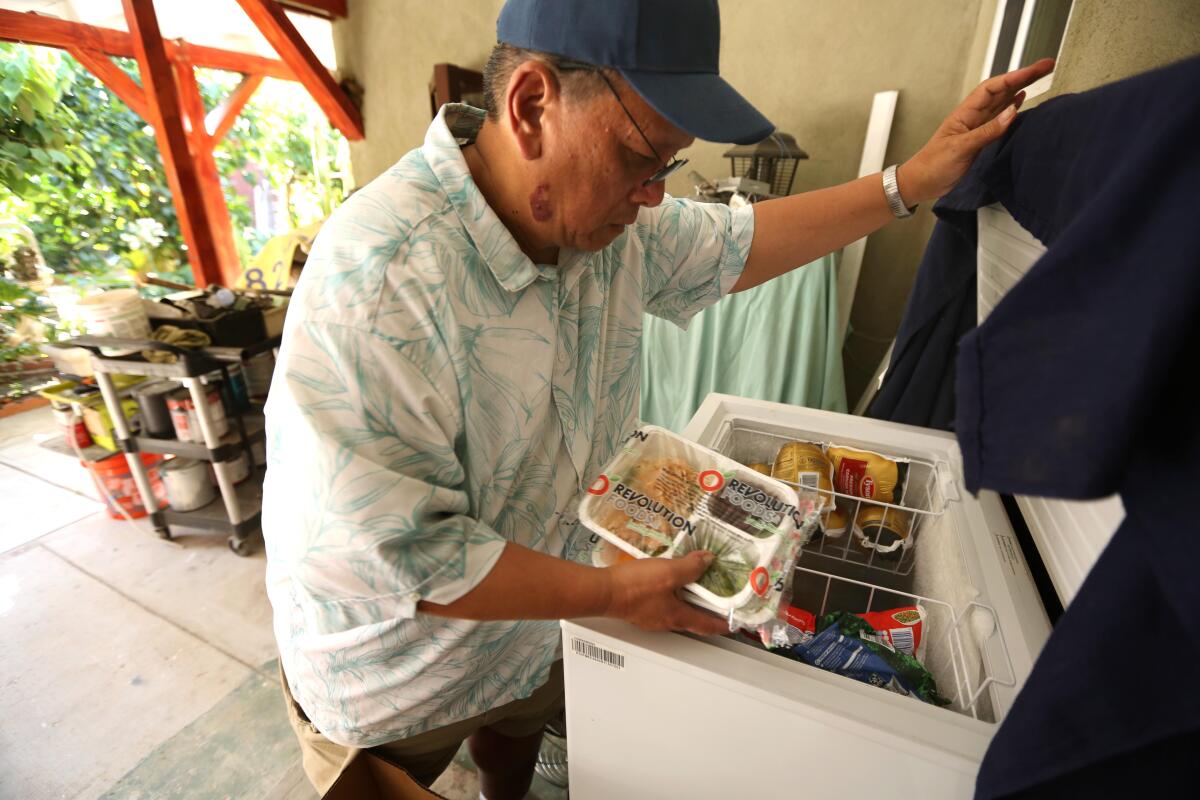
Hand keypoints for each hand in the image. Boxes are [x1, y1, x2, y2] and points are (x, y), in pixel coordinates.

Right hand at [604, 550, 730, 635]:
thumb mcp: (668, 572)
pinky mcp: (639, 608)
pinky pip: (661, 604)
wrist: (603, 591)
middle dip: (706, 612)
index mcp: (678, 617)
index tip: (734, 623)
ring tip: (694, 586)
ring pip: (676, 611)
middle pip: (692, 620)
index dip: (723, 625)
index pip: (707, 625)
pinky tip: (666, 583)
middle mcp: (666, 621)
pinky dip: (671, 595)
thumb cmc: (635, 586)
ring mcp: (651, 617)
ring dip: (688, 602)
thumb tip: (707, 560)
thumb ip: (690, 566)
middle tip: (718, 600)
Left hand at [899, 58, 1054, 203]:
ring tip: (1040, 76)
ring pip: (1002, 101)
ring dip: (1020, 88)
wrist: (920, 184)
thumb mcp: (961, 148)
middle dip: (1023, 76)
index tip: (1036, 69)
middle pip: (1001, 90)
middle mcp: (972, 117)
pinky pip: (999, 118)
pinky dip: (1011, 107)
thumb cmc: (932, 166)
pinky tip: (1020, 100)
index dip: (1015, 76)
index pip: (993, 88)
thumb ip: (986, 131)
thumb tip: (1011, 112)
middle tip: (1046, 66)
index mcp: (965, 114)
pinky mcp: (979, 139)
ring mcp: (976, 127)